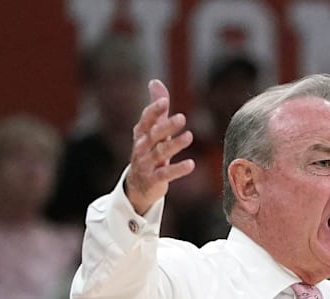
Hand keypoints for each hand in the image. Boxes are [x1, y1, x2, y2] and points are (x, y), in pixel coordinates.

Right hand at [125, 79, 195, 215]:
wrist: (138, 186)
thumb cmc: (148, 152)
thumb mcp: (151, 131)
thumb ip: (156, 108)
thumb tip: (155, 82)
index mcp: (141, 134)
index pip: (146, 119)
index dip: (154, 110)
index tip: (164, 101)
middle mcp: (142, 147)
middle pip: (154, 135)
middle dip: (166, 126)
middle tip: (181, 117)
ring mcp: (146, 164)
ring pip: (160, 153)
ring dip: (175, 144)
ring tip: (189, 136)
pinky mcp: (153, 180)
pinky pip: (165, 174)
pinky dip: (177, 169)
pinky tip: (191, 164)